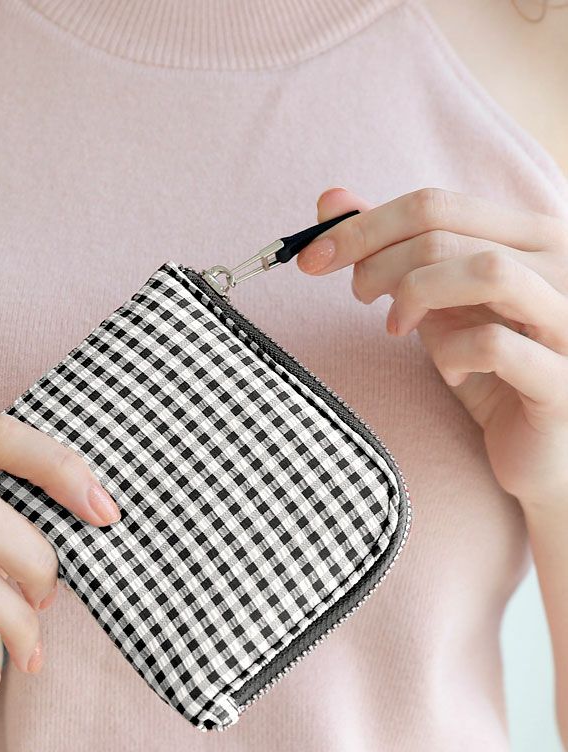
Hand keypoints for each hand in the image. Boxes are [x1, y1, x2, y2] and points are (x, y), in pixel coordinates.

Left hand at [296, 186, 567, 512]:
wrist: (544, 446)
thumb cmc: (491, 369)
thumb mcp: (439, 306)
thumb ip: (394, 252)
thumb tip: (331, 200)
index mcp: (529, 238)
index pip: (436, 204)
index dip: (364, 226)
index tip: (313, 256)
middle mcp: (559, 264)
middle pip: (447, 232)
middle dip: (377, 260)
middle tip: (357, 296)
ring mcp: (566, 317)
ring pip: (486, 271)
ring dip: (416, 294)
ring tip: (395, 327)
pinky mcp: (561, 378)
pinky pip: (496, 345)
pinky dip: (454, 354)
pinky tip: (449, 373)